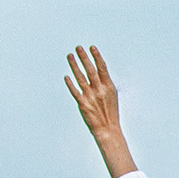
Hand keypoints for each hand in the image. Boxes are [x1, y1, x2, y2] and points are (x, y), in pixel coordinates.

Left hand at [63, 45, 136, 177]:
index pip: (102, 68)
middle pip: (90, 70)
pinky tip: (66, 76)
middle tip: (78, 47)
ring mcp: (90, 96)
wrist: (108, 129)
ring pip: (81, 78)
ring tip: (70, 56)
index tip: (91, 47)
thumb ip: (105, 83)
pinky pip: (75, 91)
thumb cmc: (110, 112)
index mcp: (108, 87)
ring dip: (75, 66)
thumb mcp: (112, 96)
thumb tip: (100, 70)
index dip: (96, 57)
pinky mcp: (83, 104)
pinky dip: (70, 83)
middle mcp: (99, 90)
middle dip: (84, 57)